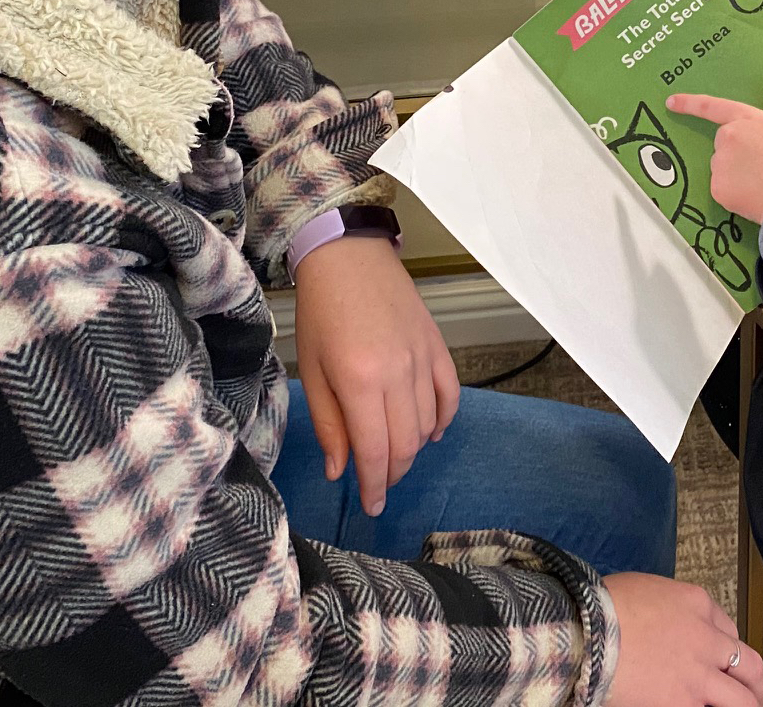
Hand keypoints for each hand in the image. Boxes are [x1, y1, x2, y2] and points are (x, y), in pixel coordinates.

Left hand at [294, 234, 460, 516]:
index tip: (372, 506)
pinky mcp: (437, 346)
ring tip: (394, 456)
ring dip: (413, 450)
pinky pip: (450, 395)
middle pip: (406, 445)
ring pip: (428, 425)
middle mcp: (398, 374)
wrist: (348, 257)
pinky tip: (429, 432)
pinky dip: (443, 420)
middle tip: (379, 485)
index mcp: (360, 382)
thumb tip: (341, 470)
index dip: (375, 486)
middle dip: (392, 474)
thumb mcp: (312, 370)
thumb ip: (329, 424)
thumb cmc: (322, 312)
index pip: (376, 451)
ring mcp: (422, 359)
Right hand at [603, 573, 762, 706]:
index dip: (726, 649)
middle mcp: (706, 638)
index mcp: (696, 603)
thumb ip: (665, 609)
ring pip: (743, 697)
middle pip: (749, 663)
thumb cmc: (601, 607)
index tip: (722, 660)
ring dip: (746, 705)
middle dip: (754, 682)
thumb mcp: (644, 590)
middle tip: (751, 693)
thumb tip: (662, 624)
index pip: (729, 629)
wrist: (587, 630)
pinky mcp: (684, 702)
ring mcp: (699, 674)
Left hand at [666, 66, 762, 224]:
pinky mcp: (716, 189)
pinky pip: (721, 185)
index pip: (712, 106)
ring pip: (721, 164)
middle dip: (738, 148)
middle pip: (724, 140)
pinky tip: (753, 192)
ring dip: (735, 169)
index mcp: (745, 119)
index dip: (689, 103)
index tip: (671, 101)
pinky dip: (733, 189)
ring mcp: (719, 164)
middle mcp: (727, 138)